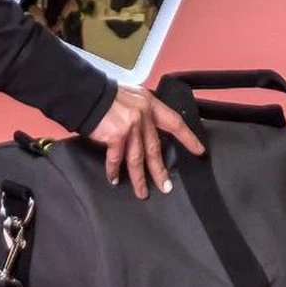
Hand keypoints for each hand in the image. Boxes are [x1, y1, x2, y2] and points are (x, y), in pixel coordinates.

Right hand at [88, 85, 205, 199]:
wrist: (86, 93)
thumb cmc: (105, 95)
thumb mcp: (131, 97)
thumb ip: (141, 111)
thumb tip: (147, 129)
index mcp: (149, 104)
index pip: (174, 122)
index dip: (188, 138)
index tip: (198, 151)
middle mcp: (143, 114)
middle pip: (155, 147)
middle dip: (160, 170)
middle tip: (166, 187)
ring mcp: (131, 125)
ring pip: (138, 158)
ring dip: (140, 178)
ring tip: (142, 192)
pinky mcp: (117, 135)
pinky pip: (117, 159)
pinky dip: (114, 170)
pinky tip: (114, 179)